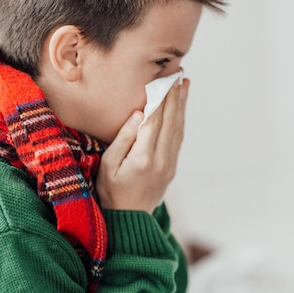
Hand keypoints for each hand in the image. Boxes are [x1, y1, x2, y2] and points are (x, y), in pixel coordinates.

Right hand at [96, 79, 188, 211]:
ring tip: (184, 84)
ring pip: (178, 128)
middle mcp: (161, 160)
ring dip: (181, 105)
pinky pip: (178, 138)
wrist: (129, 219)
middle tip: (178, 73)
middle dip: (174, 95)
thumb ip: (123, 139)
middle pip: (170, 121)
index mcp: (143, 158)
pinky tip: (180, 107)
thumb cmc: (111, 191)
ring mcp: (169, 164)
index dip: (159, 97)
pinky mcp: (171, 167)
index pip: (154, 120)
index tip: (162, 78)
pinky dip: (180, 119)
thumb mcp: (108, 166)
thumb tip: (139, 114)